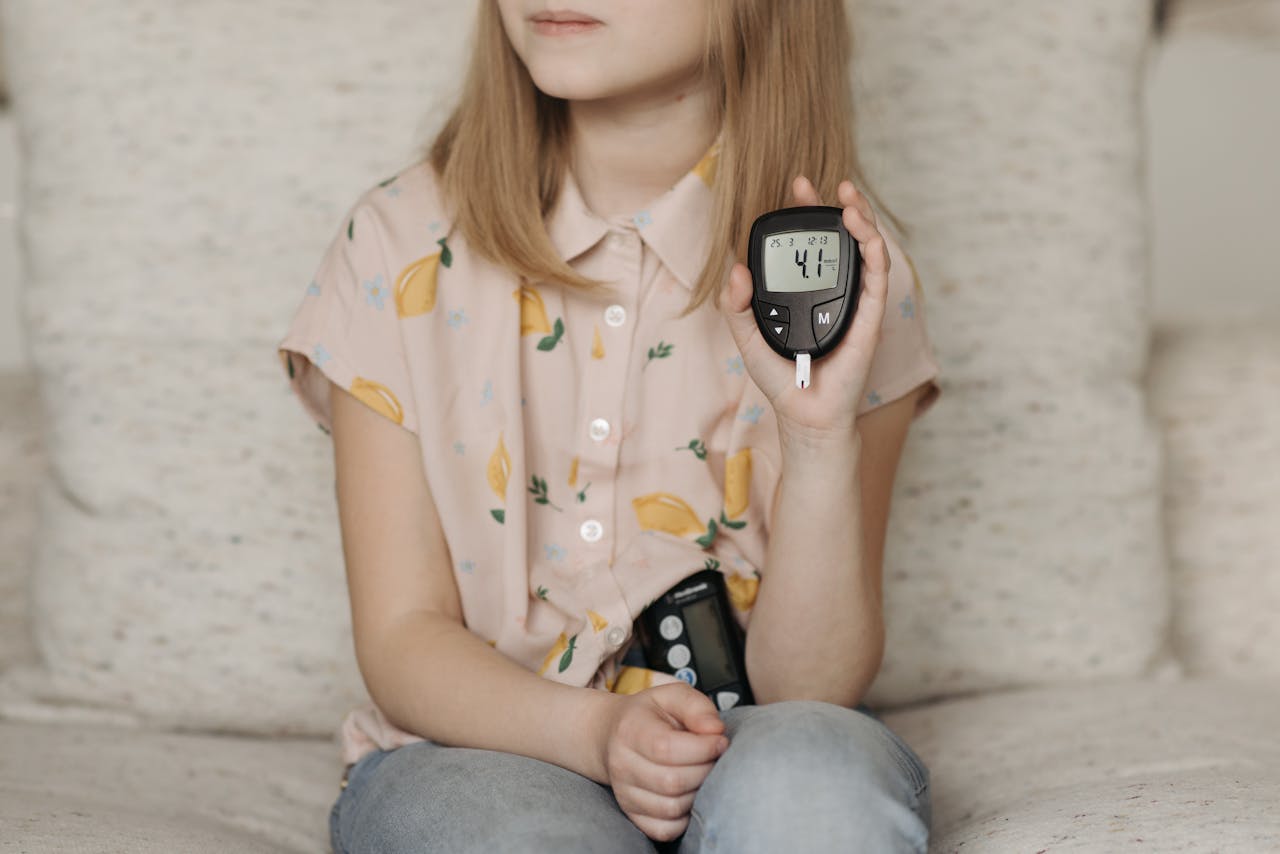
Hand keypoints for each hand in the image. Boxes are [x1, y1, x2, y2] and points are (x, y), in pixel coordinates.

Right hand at [596, 682, 728, 841]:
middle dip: (706, 770)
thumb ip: (697, 707)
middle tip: (715, 757)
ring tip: (702, 773)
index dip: (702, 748)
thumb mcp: (672, 696)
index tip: (720, 741)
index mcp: (630, 730)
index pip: (666, 748)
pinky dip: (685, 817)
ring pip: (671, 808)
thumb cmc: (649, 715)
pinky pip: (665, 829)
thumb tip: (715, 730)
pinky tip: (689, 794)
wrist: (612, 735)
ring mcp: (625, 793)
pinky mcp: (632, 814)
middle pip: (672, 782)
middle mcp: (622, 764)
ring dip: (698, 793)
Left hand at [721, 175, 889, 441]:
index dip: (807, 213)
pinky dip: (874, 249)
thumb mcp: (746, 337)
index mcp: (808, 289)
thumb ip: (736, 305)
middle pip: (842, 237)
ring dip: (861, 218)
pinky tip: (863, 230)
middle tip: (814, 184)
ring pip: (866, 249)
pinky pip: (877, 277)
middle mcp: (835, 290)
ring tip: (847, 198)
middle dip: (833, 205)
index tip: (796, 187)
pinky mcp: (870, 316)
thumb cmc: (781, 378)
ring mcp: (855, 301)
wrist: (804, 414)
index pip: (811, 242)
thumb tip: (734, 269)